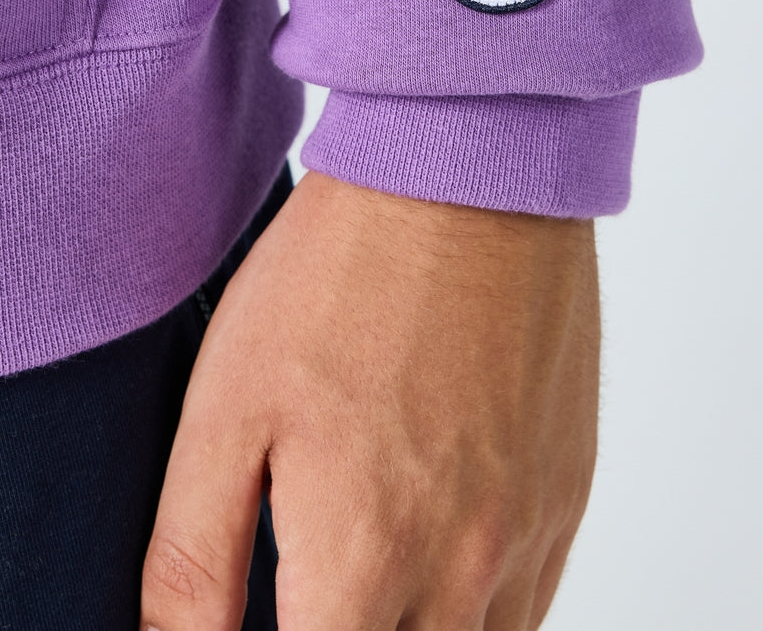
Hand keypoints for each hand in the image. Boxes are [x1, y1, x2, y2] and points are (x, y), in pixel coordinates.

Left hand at [141, 169, 599, 629]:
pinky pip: (529, 609)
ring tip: (358, 575)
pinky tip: (425, 553)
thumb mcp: (226, 405)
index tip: (264, 610)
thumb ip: (193, 560)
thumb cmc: (340, 275)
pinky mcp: (568, 493)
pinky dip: (473, 611)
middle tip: (305, 587)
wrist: (468, 174)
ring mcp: (528, 536)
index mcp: (363, 561)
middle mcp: (463, 573)